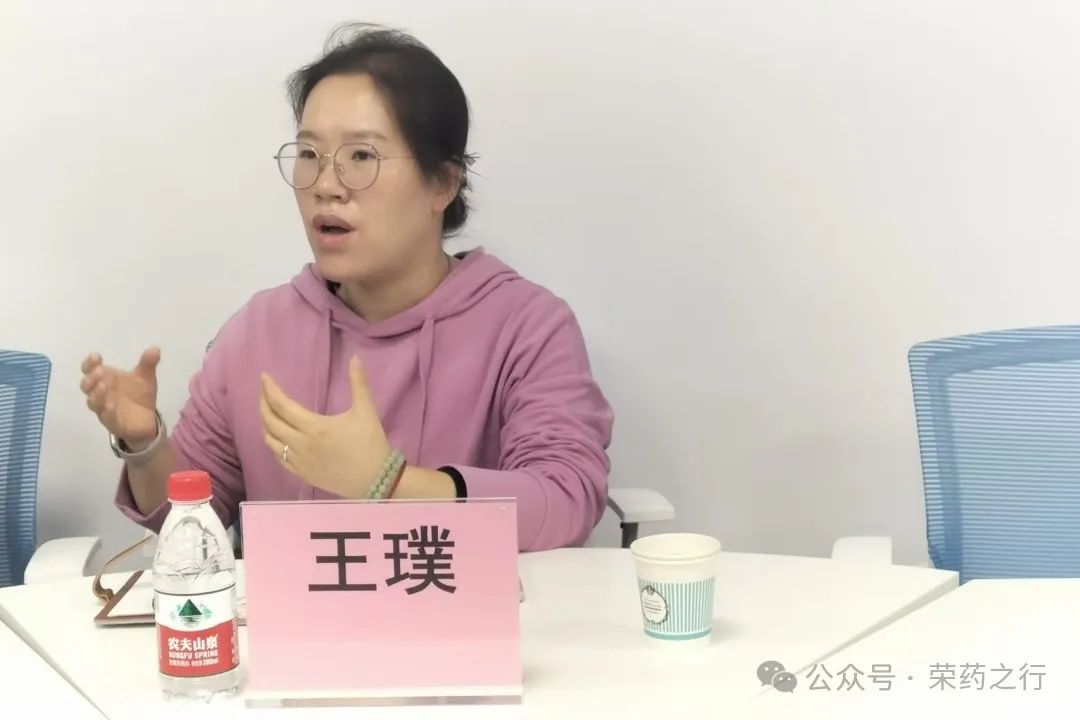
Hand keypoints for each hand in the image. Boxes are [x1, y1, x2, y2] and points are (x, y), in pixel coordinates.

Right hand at [80, 347, 160, 447]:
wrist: (146, 418)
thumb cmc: (139, 394)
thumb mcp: (145, 377)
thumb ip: (147, 363)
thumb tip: (155, 348)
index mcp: (105, 379)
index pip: (89, 369)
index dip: (89, 363)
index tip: (97, 356)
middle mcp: (100, 393)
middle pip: (86, 385)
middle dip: (91, 378)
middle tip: (101, 371)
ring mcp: (103, 408)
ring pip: (93, 402)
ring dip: (96, 394)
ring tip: (104, 385)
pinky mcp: (111, 421)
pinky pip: (105, 417)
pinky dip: (106, 411)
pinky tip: (111, 406)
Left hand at [260, 355, 392, 497]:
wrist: (376, 480)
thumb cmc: (371, 444)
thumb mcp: (366, 411)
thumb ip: (359, 383)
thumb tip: (355, 357)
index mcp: (315, 427)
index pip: (282, 405)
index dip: (270, 390)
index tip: (264, 377)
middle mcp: (301, 444)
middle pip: (271, 422)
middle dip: (263, 403)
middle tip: (264, 391)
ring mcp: (299, 462)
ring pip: (270, 441)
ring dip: (265, 424)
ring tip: (268, 412)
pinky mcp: (302, 474)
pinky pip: (278, 457)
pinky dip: (273, 444)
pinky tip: (276, 437)